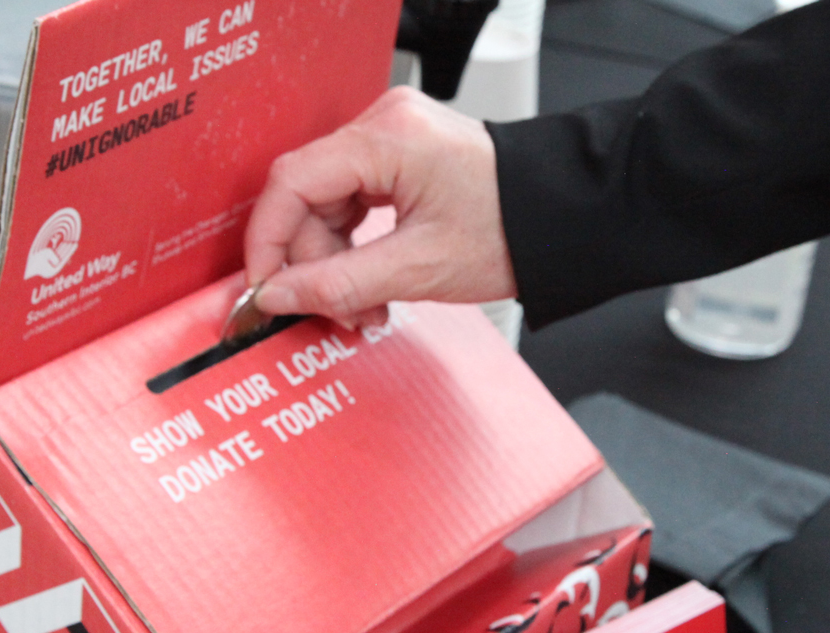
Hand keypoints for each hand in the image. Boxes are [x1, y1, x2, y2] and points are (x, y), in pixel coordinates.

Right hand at [243, 86, 514, 327]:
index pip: (291, 183)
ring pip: (326, 202)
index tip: (265, 288)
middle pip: (308, 196)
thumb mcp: (418, 269)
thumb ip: (338, 284)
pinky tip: (372, 281)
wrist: (564, 219)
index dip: (268, 242)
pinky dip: (354, 245)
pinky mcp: (401, 153)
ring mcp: (393, 135)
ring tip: (364, 306)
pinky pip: (351, 199)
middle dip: (315, 263)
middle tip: (336, 311)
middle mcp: (385, 123)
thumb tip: (278, 295)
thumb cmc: (512, 231)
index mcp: (388, 137)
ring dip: (335, 261)